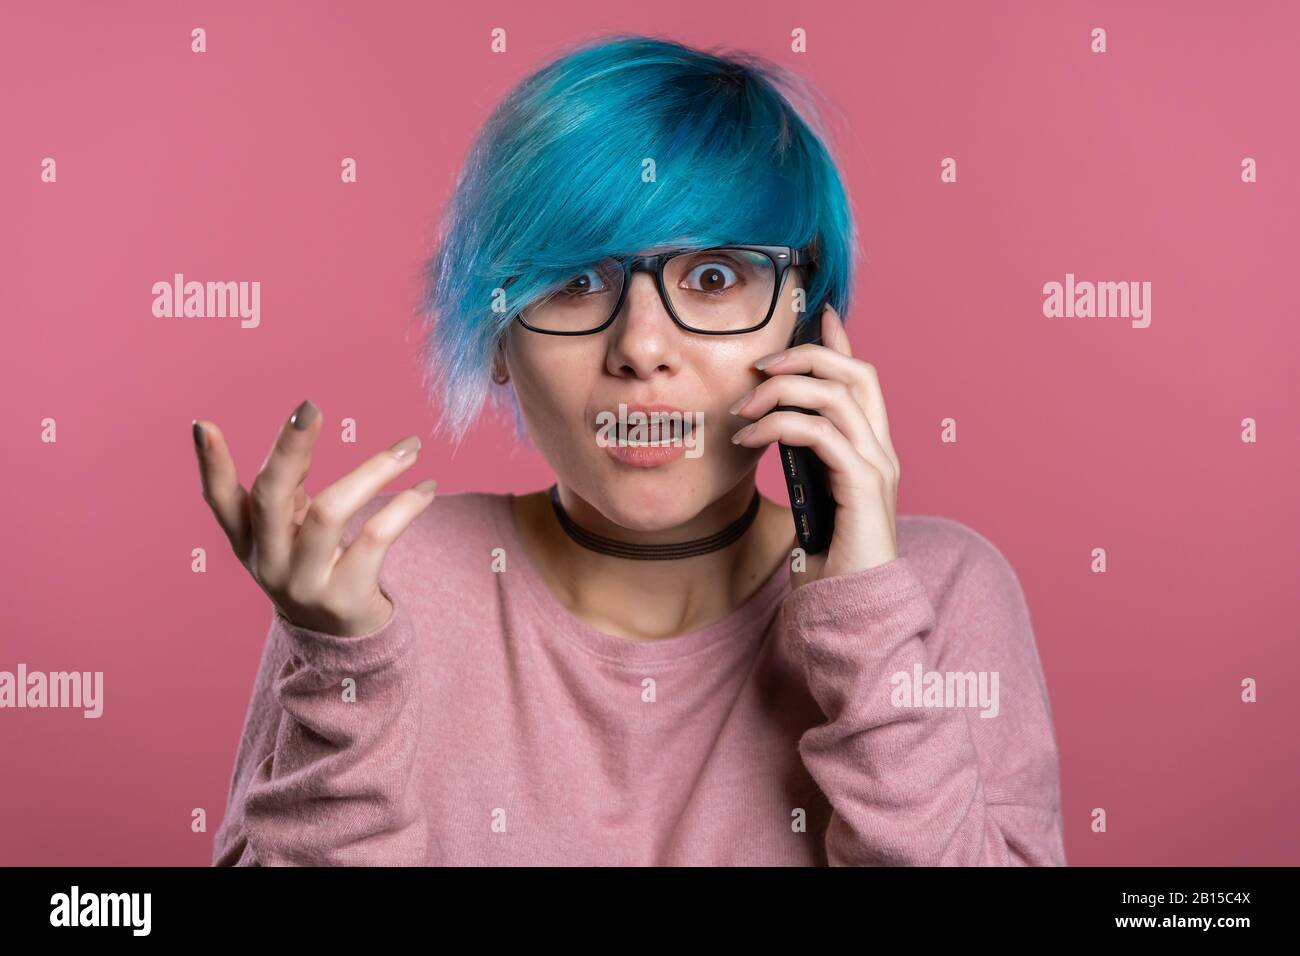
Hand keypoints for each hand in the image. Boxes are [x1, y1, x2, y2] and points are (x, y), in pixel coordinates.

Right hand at [191, 400, 436, 635]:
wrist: (344, 643)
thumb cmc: (317, 569)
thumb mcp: (291, 532)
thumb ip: (291, 486)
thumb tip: (302, 426)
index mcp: (249, 542)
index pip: (219, 501)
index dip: (209, 465)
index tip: (203, 424)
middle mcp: (269, 563)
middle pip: (270, 498)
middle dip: (288, 448)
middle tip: (310, 407)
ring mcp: (304, 584)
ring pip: (329, 512)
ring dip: (373, 470)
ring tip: (409, 447)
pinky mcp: (345, 598)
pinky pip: (375, 537)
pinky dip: (405, 506)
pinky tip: (426, 487)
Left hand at [728, 306, 899, 585]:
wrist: (851, 608)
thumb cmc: (829, 559)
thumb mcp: (812, 495)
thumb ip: (807, 460)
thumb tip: (776, 427)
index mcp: (871, 449)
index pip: (862, 379)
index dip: (839, 343)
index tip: (815, 315)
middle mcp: (881, 450)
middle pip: (855, 373)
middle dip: (804, 357)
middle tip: (758, 368)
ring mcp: (876, 466)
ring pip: (835, 396)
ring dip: (782, 391)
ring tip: (743, 409)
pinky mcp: (862, 485)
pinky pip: (820, 433)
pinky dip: (780, 424)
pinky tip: (750, 437)